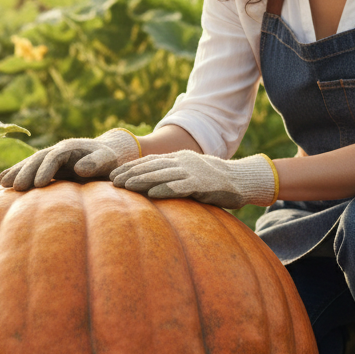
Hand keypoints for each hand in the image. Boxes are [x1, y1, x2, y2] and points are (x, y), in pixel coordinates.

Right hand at [0, 129, 140, 190]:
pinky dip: (17, 173)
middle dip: (27, 172)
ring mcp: (51, 157)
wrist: (109, 152)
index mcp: (71, 148)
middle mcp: (58, 150)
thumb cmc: (111, 159)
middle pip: (39, 159)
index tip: (39, 184)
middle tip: (16, 188)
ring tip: (2, 184)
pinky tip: (3, 182)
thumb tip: (80, 168)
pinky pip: (31, 168)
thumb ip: (96, 163)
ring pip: (31, 162)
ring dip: (17, 172)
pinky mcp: (49, 166)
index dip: (46, 169)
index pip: (55, 157)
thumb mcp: (108, 160)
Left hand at [109, 150, 277, 209]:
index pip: (149, 161)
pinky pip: (181, 187)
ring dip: (142, 180)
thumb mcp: (190, 173)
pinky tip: (152, 194)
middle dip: (131, 173)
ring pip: (162, 175)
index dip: (130, 167)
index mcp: (179, 158)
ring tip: (125, 186)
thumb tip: (152, 184)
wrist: (242, 180)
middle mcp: (183, 162)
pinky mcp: (202, 185)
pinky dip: (165, 190)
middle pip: (152, 166)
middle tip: (112, 180)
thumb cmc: (214, 181)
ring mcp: (192, 172)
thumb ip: (173, 175)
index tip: (113, 174)